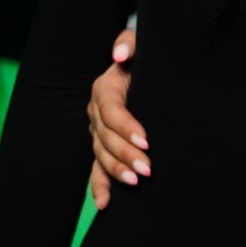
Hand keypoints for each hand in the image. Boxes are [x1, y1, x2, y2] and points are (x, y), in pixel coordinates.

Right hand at [87, 29, 147, 208]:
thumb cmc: (147, 56)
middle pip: (106, 138)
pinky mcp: (104, 147)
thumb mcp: (141, 43)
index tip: (146, 142)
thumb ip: (130, 43)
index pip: (112, 111)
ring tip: (136, 182)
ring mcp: (98, 132)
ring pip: (101, 155)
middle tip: (148, 170)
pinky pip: (97, 169)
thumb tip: (119, 55)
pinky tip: (106, 204)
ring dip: (116, 171)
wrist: (148, 69)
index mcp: (105, 89)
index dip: (127, 127)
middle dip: (125, 155)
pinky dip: (100, 187)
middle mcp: (97, 112)